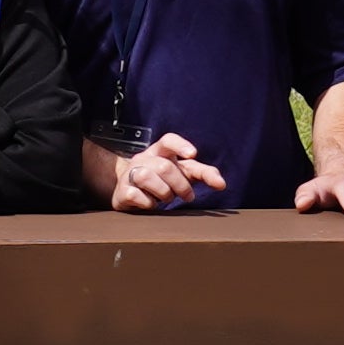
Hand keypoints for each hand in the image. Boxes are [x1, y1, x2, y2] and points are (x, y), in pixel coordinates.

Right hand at [103, 133, 229, 213]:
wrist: (129, 189)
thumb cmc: (162, 179)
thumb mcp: (183, 172)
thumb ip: (203, 173)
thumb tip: (221, 184)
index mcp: (159, 151)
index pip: (168, 140)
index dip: (180, 145)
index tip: (192, 155)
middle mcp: (143, 159)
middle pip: (164, 166)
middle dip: (180, 185)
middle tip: (188, 196)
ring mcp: (130, 174)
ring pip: (145, 177)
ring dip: (163, 192)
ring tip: (167, 198)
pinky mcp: (122, 191)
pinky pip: (135, 195)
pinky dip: (148, 203)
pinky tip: (150, 204)